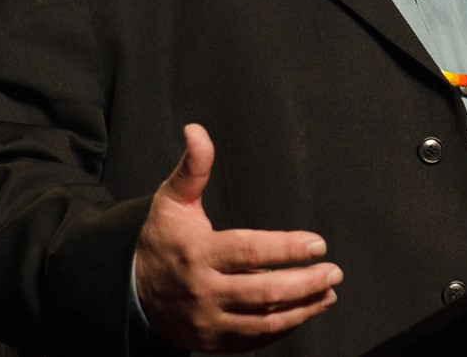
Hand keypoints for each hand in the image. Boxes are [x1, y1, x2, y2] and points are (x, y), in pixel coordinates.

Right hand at [134, 124, 341, 352]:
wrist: (132, 290)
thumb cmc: (161, 239)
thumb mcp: (172, 199)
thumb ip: (193, 167)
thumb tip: (197, 130)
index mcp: (198, 253)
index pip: (250, 252)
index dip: (286, 248)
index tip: (317, 244)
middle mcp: (204, 291)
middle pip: (264, 292)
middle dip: (306, 283)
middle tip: (334, 271)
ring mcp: (208, 321)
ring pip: (265, 321)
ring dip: (303, 308)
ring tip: (329, 293)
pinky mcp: (213, 341)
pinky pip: (255, 339)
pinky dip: (285, 328)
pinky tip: (305, 311)